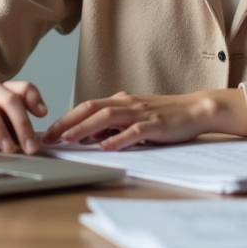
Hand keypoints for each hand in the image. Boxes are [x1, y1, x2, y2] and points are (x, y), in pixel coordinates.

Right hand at [0, 81, 47, 154]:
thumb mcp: (8, 119)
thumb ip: (21, 124)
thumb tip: (35, 141)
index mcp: (7, 90)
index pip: (24, 88)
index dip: (35, 99)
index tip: (44, 115)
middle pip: (10, 100)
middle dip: (22, 125)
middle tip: (30, 147)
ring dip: (1, 131)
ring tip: (9, 149)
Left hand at [41, 89, 246, 150]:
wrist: (196, 109)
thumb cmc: (165, 115)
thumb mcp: (135, 117)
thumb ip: (114, 124)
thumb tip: (89, 135)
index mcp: (121, 101)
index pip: (87, 106)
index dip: (67, 118)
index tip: (50, 131)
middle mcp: (127, 103)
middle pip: (92, 109)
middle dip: (68, 122)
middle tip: (50, 137)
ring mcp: (141, 113)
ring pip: (108, 117)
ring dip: (85, 128)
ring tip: (69, 139)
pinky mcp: (156, 125)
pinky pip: (134, 131)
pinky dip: (118, 138)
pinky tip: (106, 146)